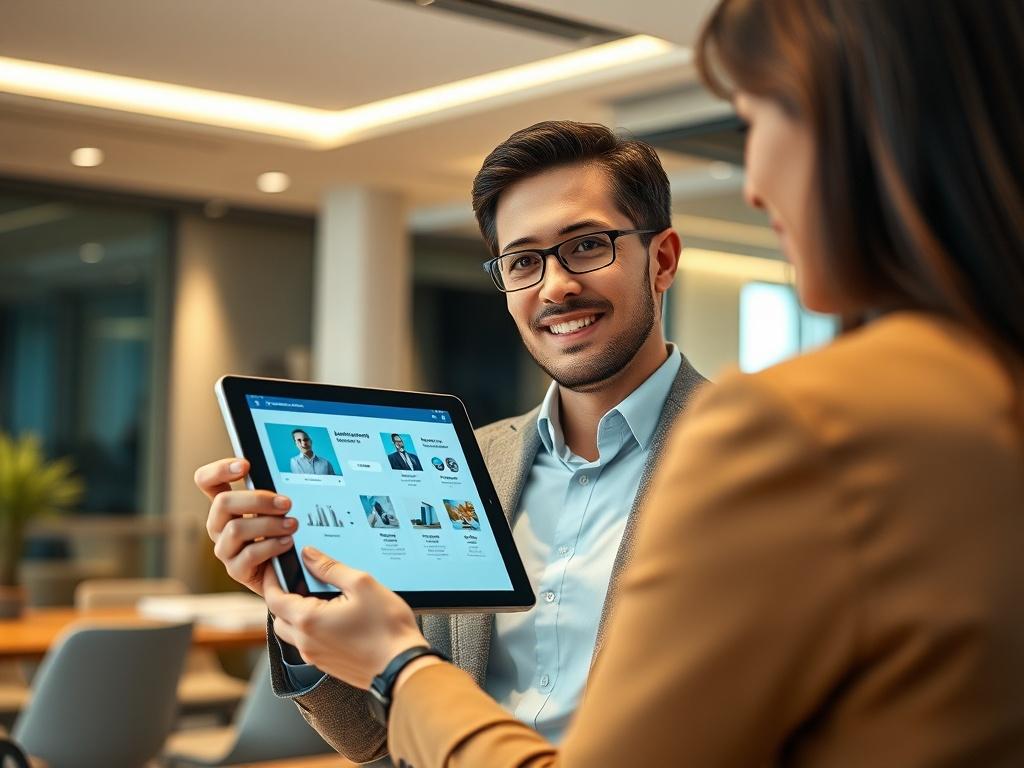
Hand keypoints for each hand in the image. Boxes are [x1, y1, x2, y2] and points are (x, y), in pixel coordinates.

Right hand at [195, 457, 295, 595]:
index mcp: (226, 506)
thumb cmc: (281, 534)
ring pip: (236, 529)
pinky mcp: (236, 570)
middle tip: (286, 503)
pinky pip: (249, 555)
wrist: (288, 573)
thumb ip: (272, 495)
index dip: (219, 470)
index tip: (245, 465)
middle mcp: (219, 526)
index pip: (207, 482)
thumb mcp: (276, 510)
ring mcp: (225, 549)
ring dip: (269, 524)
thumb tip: (283, 476)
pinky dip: (272, 546)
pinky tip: (288, 542)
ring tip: (292, 524)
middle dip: (258, 499)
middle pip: (222, 503)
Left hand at [263, 547, 426, 688]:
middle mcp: (306, 642)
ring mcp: (316, 657)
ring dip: (295, 614)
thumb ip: (330, 568)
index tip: (275, 566)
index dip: (271, 579)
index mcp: (308, 621)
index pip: (274, 598)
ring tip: (315, 597)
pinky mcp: (327, 665)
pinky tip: (331, 616)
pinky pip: (307, 644)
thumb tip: (309, 555)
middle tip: (294, 580)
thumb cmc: (386, 627)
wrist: (402, 665)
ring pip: (291, 633)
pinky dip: (310, 628)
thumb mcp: (361, 584)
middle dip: (281, 598)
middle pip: (278, 617)